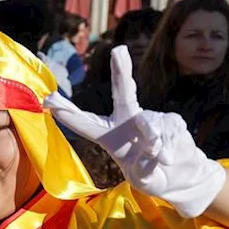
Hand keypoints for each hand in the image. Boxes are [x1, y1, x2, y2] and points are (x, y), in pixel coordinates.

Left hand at [44, 45, 224, 217]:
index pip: (86, 124)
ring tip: (160, 159)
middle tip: (118, 49)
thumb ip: (145, 165)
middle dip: (122, 70)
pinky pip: (170, 131)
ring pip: (150, 124)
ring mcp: (151, 119)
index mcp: (108, 136)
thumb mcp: (144, 179)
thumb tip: (152, 143)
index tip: (49, 101)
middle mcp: (127, 121)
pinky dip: (170, 146)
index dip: (68, 114)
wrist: (180, 176)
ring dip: (154, 143)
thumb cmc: (152, 177)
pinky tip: (170, 156)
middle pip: (123, 92)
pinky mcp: (172, 120)